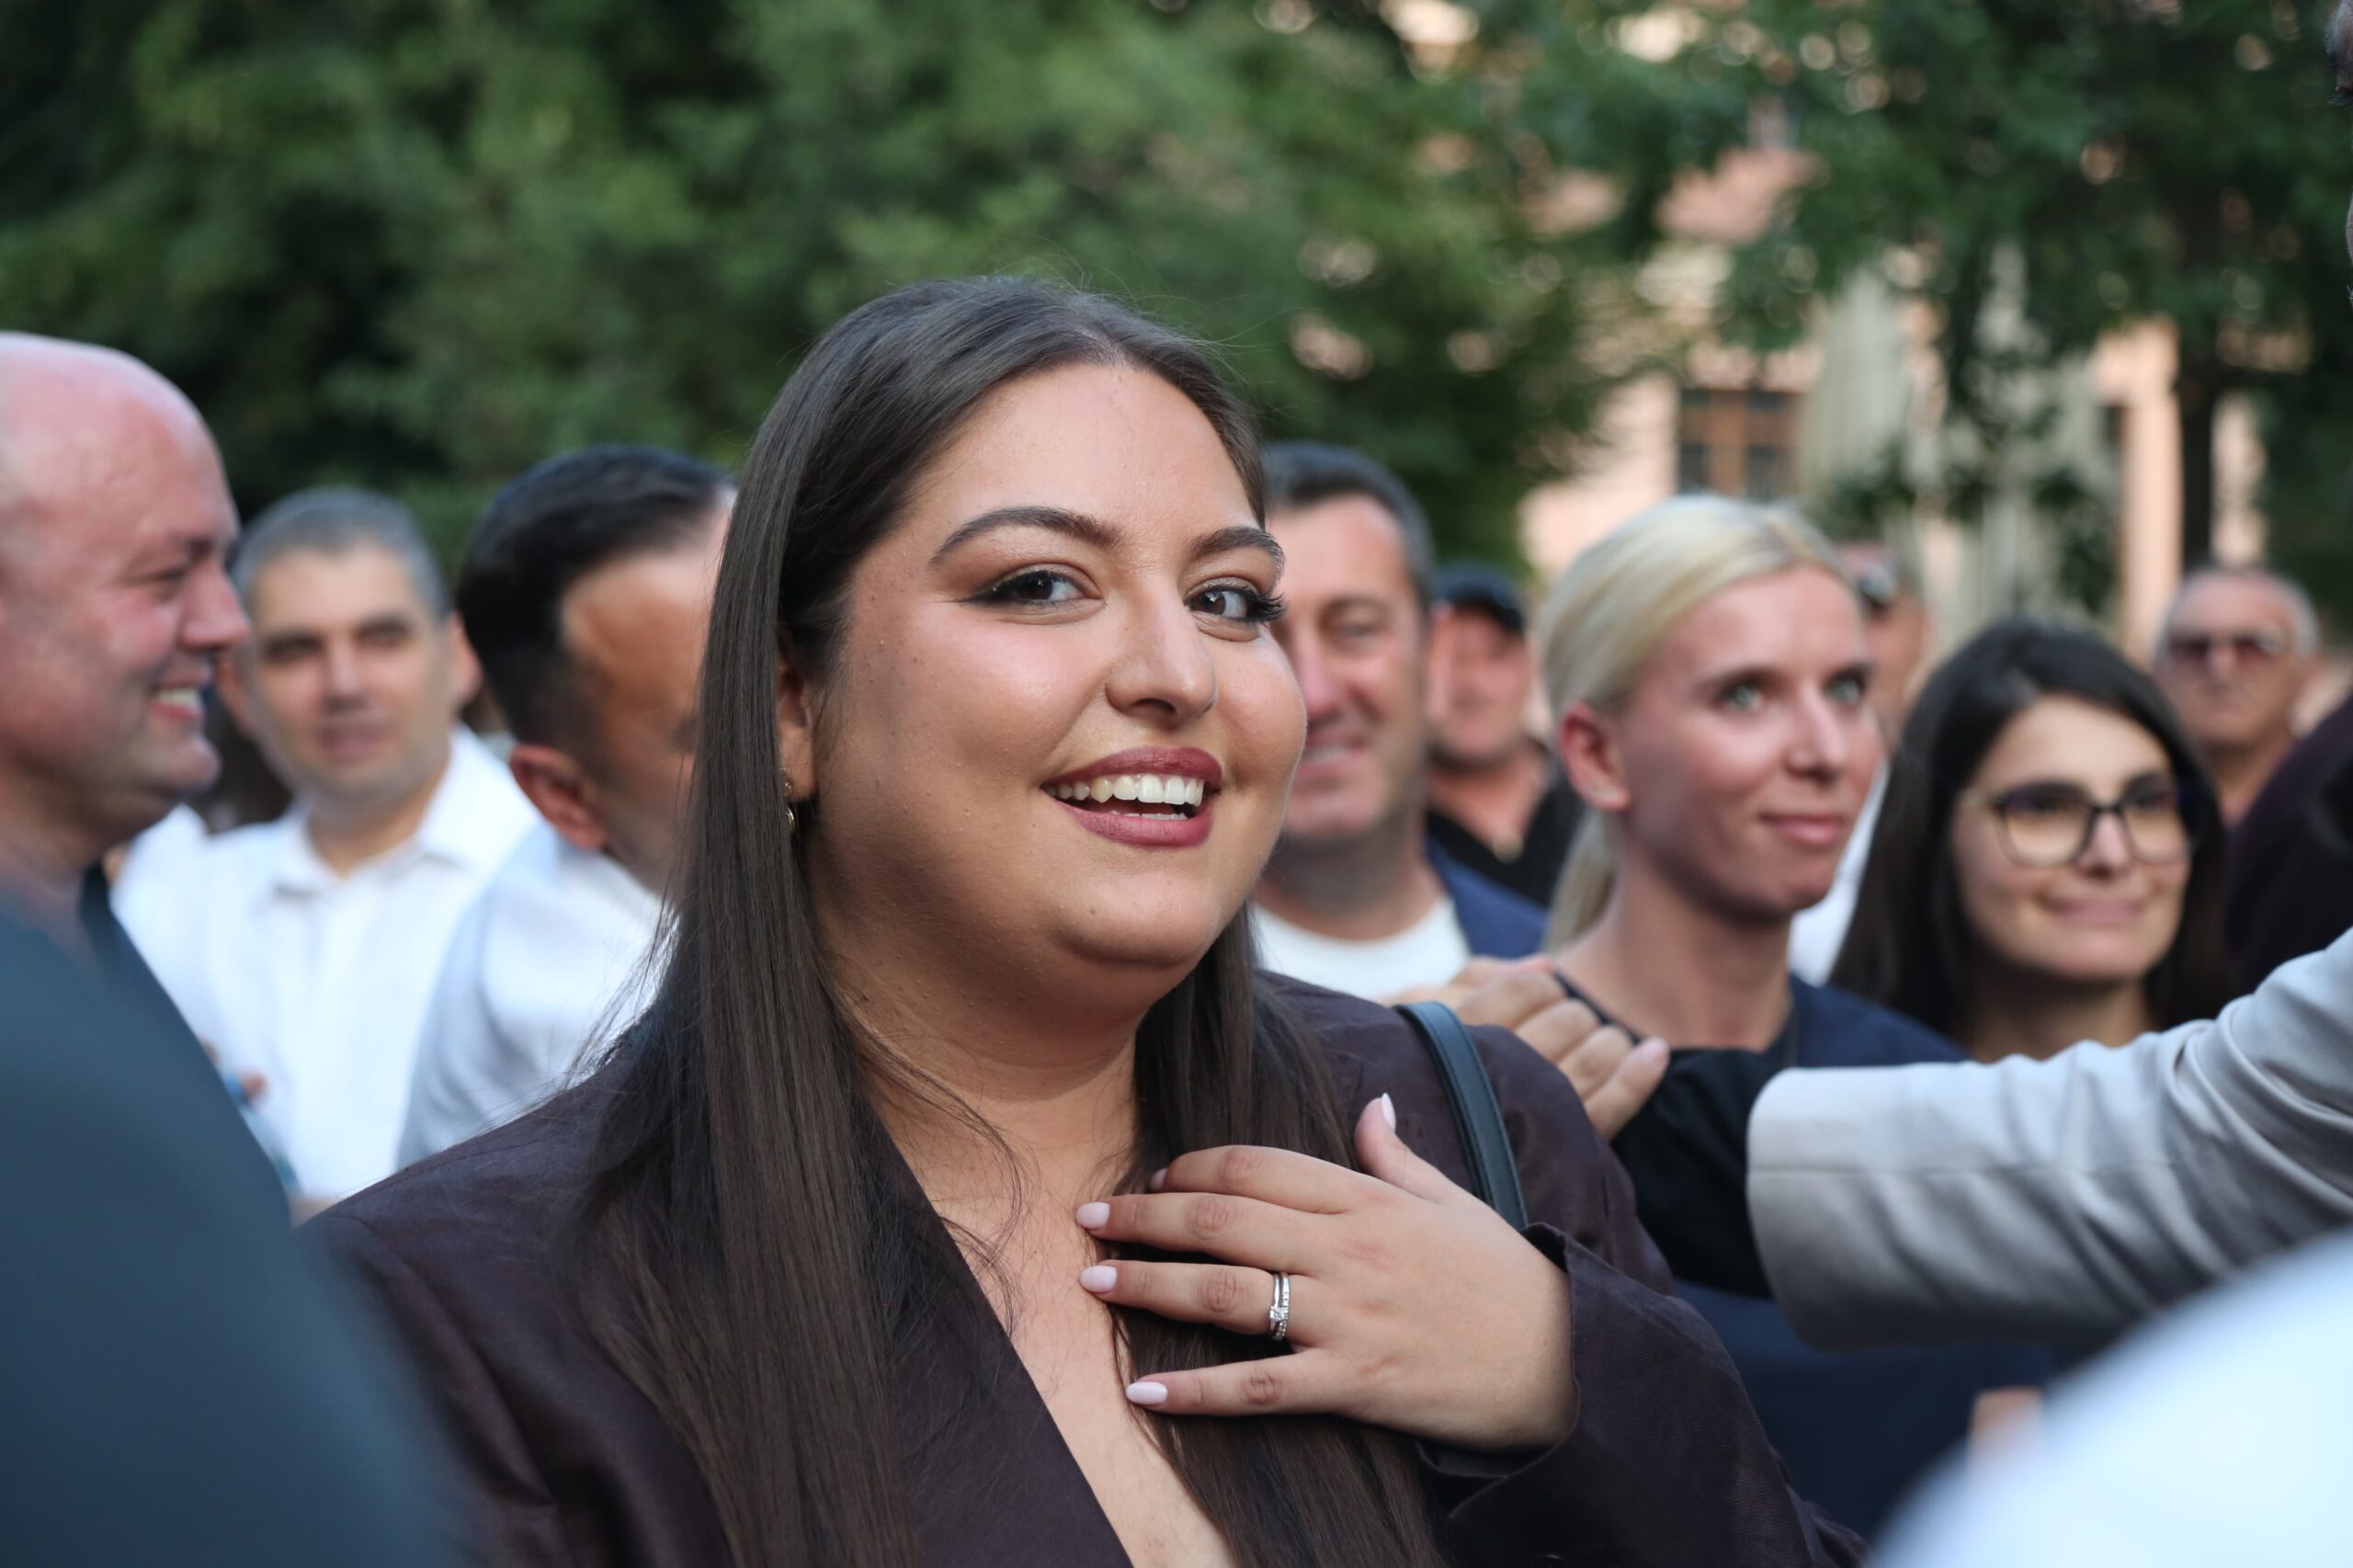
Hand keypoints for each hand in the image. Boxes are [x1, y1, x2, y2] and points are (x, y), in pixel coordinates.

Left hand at [1074, 1096, 1574, 1451]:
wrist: (1568, 1362)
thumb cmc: (1505, 1279)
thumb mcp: (1455, 1201)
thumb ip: (1397, 1155)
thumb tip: (1370, 1103)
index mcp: (1368, 1199)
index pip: (1258, 1167)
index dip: (1194, 1167)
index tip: (1154, 1175)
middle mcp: (1350, 1250)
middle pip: (1224, 1220)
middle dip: (1145, 1215)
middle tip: (1086, 1217)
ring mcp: (1349, 1317)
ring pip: (1228, 1292)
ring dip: (1150, 1284)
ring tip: (1092, 1281)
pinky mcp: (1355, 1384)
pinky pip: (1260, 1386)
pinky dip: (1197, 1390)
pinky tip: (1142, 1389)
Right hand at [1391, 956, 1667, 1139]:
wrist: (1402, 1166)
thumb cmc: (1407, 1072)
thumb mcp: (1417, 1012)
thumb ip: (1473, 979)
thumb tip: (1547, 966)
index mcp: (1459, 1034)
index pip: (1523, 989)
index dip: (1542, 986)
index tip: (1547, 993)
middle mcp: (1496, 1072)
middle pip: (1565, 1022)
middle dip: (1577, 1015)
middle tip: (1576, 1022)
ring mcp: (1530, 1113)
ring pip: (1592, 1060)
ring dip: (1610, 1040)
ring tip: (1610, 1038)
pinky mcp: (1558, 1151)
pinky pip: (1610, 1108)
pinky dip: (1638, 1077)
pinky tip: (1653, 1054)